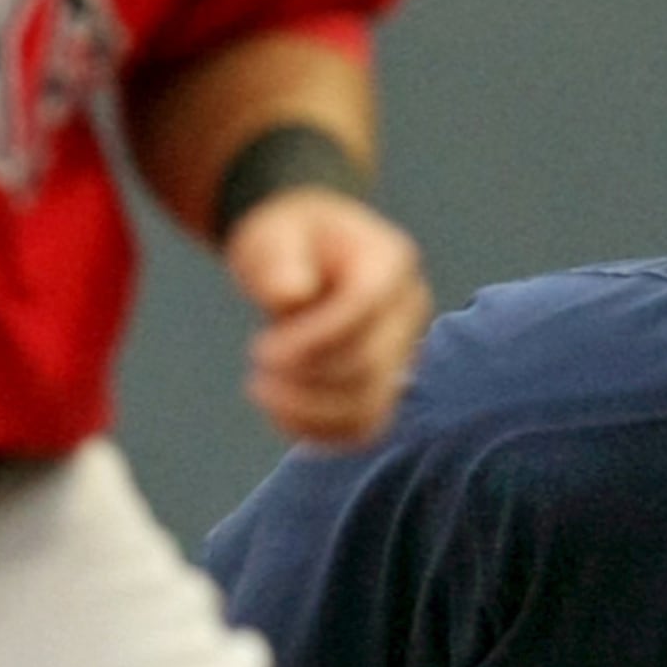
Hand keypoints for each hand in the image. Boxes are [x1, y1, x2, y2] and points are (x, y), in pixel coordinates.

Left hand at [220, 191, 431, 444]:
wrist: (303, 257)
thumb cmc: (287, 242)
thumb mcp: (273, 235)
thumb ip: (279, 261)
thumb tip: (292, 295)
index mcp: (390, 261)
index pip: (364, 307)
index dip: (314, 338)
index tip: (262, 348)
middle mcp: (408, 310)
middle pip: (367, 363)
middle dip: (304, 374)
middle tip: (258, 358)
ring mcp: (402, 353)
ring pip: (369, 406)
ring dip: (308, 410)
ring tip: (262, 388)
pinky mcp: (385, 388)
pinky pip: (361, 428)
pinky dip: (317, 431)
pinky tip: (278, 410)